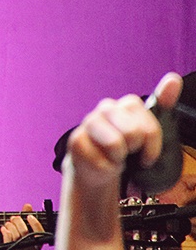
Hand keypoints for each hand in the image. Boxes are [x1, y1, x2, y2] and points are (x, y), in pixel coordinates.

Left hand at [0, 203, 44, 249]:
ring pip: (16, 235)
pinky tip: (3, 229)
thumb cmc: (13, 244)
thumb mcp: (20, 231)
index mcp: (35, 245)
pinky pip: (8, 240)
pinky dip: (5, 231)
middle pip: (25, 232)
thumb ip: (25, 218)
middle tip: (13, 218)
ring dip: (10, 225)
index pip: (41, 234)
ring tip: (7, 224)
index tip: (29, 216)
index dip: (35, 224)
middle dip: (18, 221)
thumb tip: (28, 206)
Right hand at [65, 72, 181, 189]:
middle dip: (136, 149)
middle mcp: (107, 108)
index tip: (148, 152)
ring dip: (119, 158)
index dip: (151, 141)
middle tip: (130, 152)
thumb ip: (163, 105)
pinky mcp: (76, 139)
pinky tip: (103, 163)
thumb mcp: (150, 133)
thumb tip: (173, 78)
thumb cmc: (127, 152)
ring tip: (116, 157)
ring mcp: (89, 122)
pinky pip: (100, 159)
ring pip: (115, 143)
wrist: (100, 171)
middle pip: (133, 131)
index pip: (145, 117)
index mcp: (128, 105)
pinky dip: (106, 169)